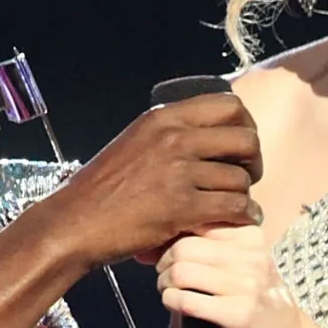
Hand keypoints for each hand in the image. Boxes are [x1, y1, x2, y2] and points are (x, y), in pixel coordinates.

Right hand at [46, 93, 263, 267]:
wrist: (74, 222)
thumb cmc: (101, 189)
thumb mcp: (136, 143)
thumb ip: (170, 135)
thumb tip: (208, 137)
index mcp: (163, 117)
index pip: (228, 106)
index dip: (246, 126)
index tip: (241, 147)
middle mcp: (174, 138)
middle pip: (245, 139)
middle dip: (253, 160)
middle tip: (246, 176)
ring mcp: (178, 171)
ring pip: (240, 178)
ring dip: (245, 194)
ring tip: (238, 205)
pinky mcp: (180, 207)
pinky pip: (233, 207)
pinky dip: (245, 216)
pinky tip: (242, 220)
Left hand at [154, 225, 318, 327]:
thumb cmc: (259, 300)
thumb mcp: (247, 262)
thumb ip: (214, 246)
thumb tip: (161, 235)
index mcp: (251, 237)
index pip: (198, 221)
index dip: (171, 236)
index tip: (161, 251)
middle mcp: (252, 256)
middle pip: (184, 247)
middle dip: (164, 263)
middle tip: (165, 276)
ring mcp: (246, 285)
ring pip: (181, 272)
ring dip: (165, 284)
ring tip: (170, 291)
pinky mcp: (238, 314)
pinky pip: (187, 301)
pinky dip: (171, 302)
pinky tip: (176, 305)